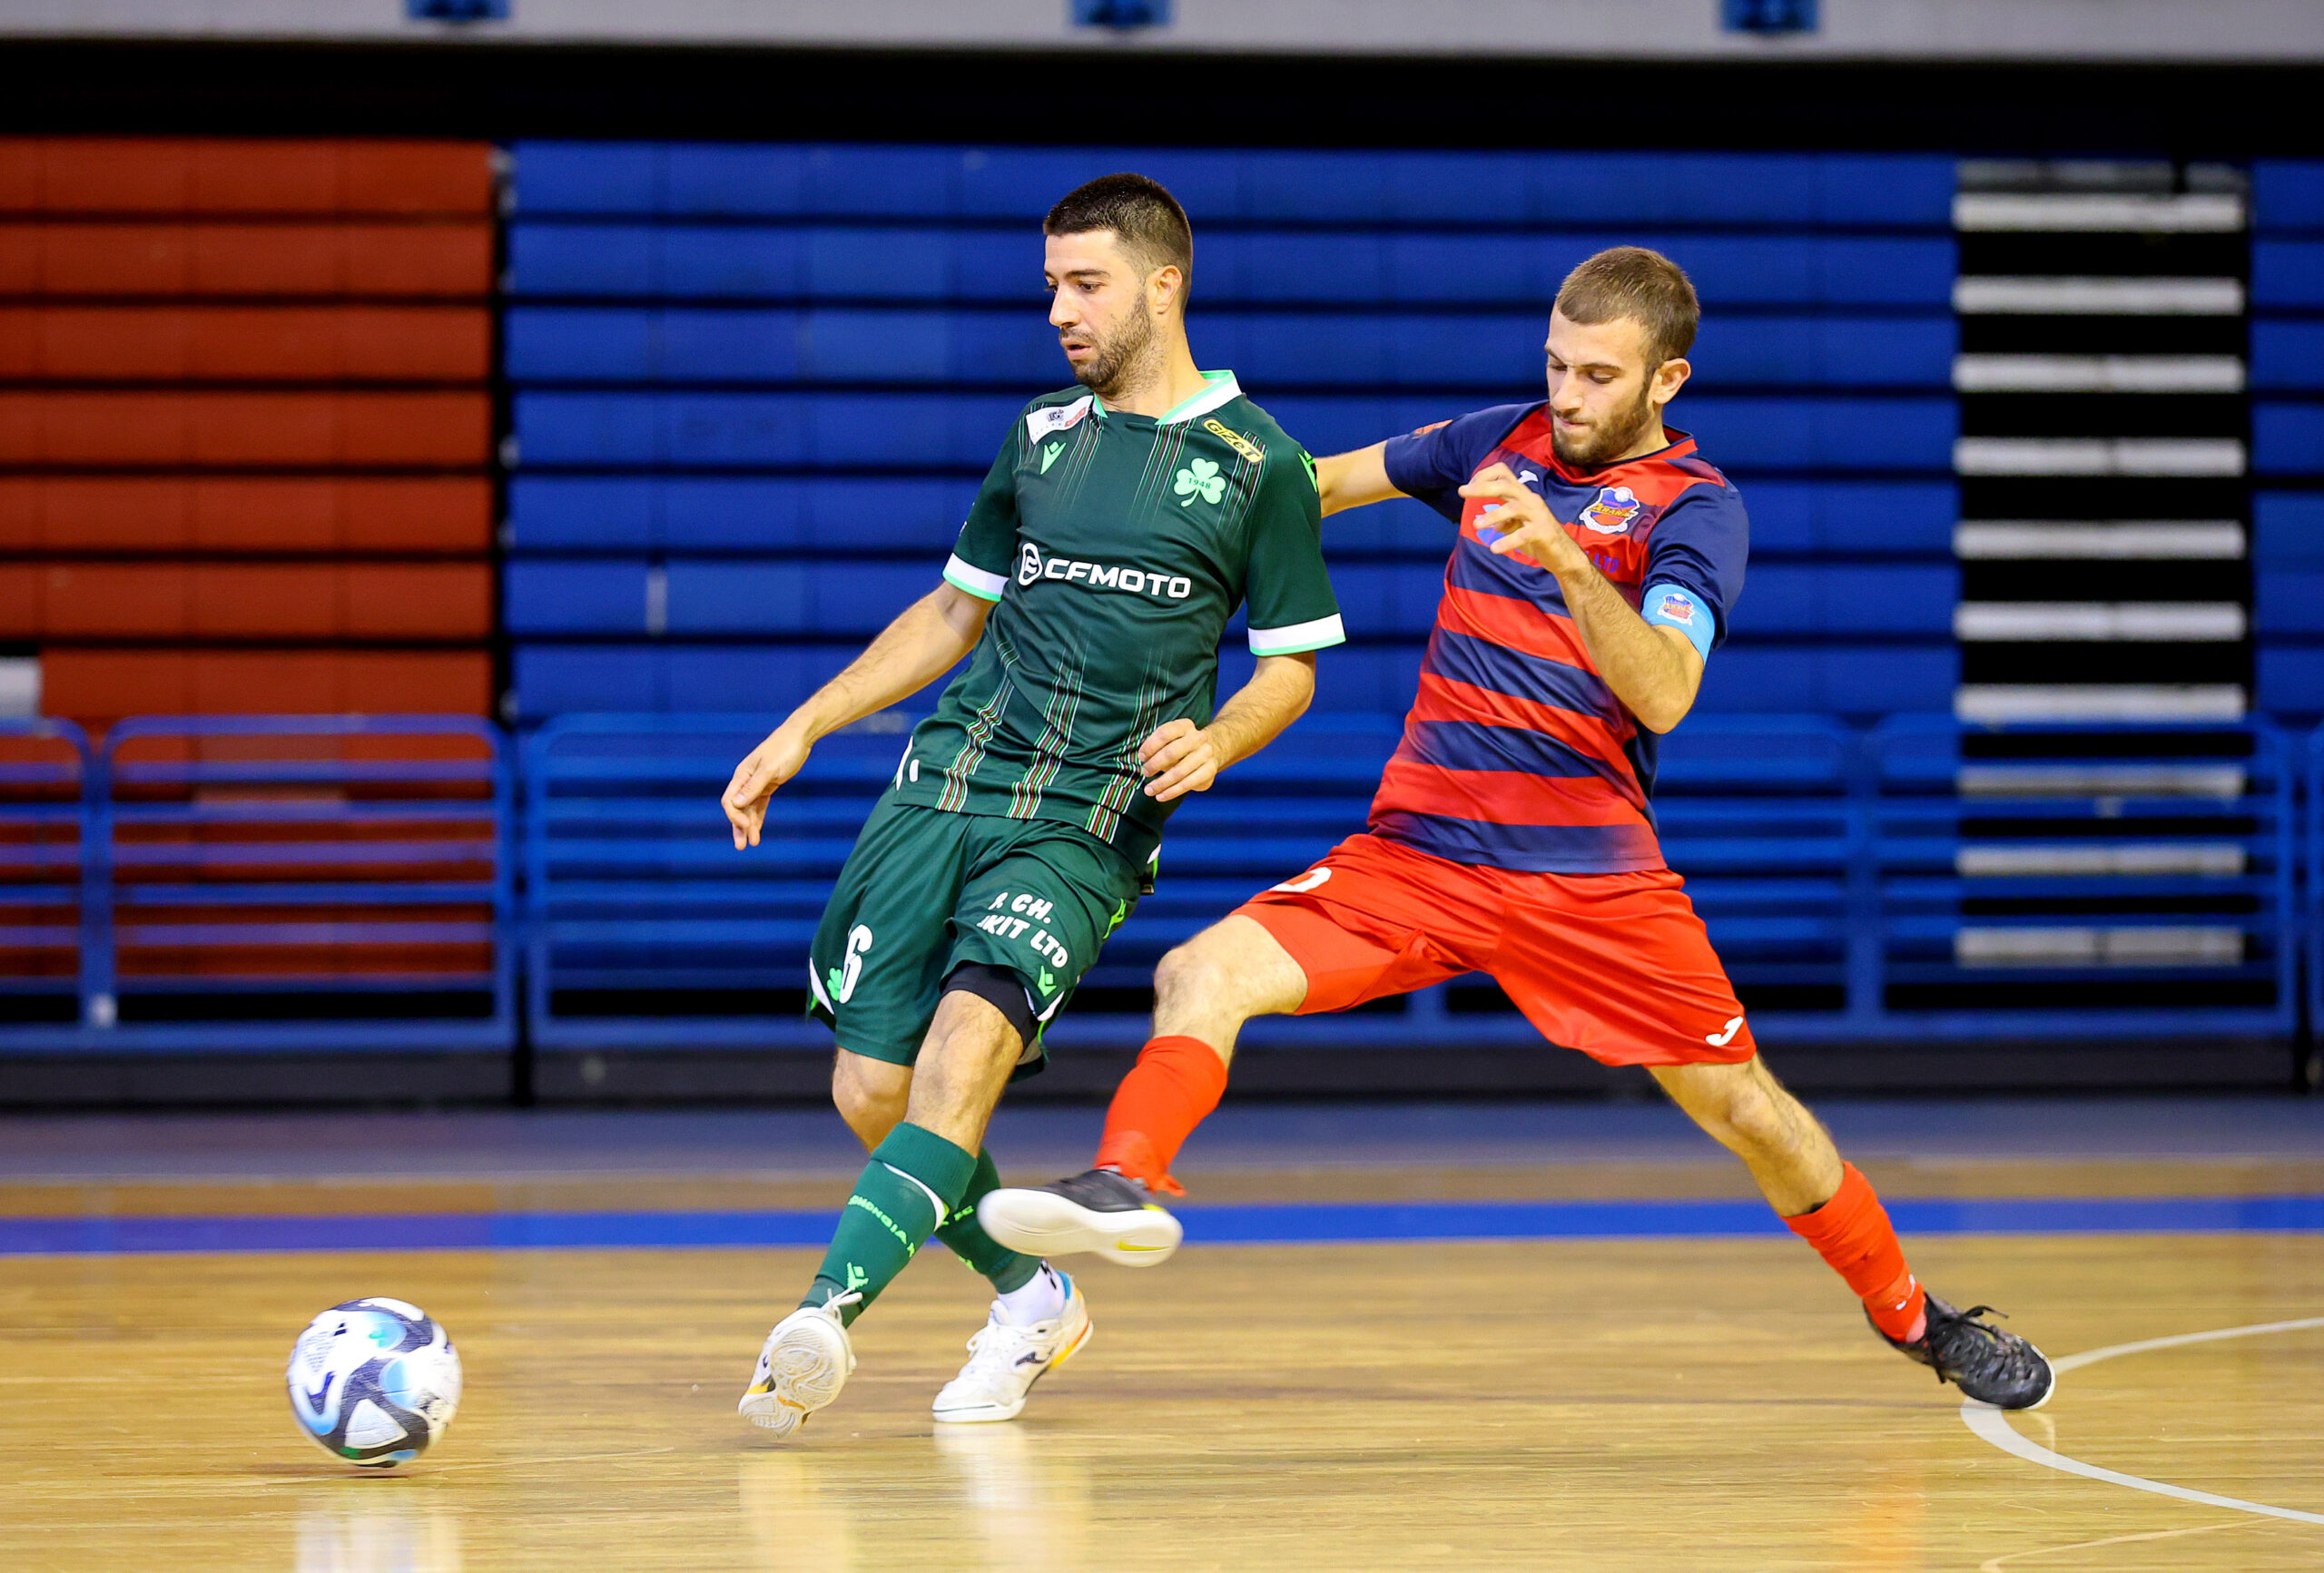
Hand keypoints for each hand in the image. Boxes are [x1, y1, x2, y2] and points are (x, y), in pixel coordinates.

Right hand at [722, 724, 811, 848]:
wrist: (800, 737)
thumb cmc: (784, 749)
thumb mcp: (770, 769)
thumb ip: (753, 786)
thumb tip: (735, 803)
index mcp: (742, 775)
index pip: (730, 800)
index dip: (735, 817)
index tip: (747, 827)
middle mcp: (746, 780)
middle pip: (737, 808)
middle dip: (739, 828)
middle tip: (742, 847)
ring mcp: (757, 783)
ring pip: (749, 809)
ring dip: (750, 826)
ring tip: (753, 844)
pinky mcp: (768, 785)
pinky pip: (760, 805)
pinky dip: (758, 817)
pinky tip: (758, 830)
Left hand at [1139, 717, 1223, 800]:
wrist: (1213, 749)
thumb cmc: (1182, 746)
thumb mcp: (1172, 740)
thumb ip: (1158, 748)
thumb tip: (1145, 764)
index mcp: (1185, 726)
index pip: (1164, 733)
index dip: (1150, 746)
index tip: (1141, 757)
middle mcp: (1197, 738)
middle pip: (1172, 752)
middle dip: (1155, 764)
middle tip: (1145, 772)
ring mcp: (1205, 754)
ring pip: (1179, 771)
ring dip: (1161, 783)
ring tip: (1149, 790)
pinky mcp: (1209, 770)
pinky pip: (1188, 783)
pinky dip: (1172, 792)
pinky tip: (1161, 796)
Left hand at [1458, 462, 1583, 574]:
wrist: (1563, 554)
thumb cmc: (1538, 536)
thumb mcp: (1517, 525)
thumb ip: (1504, 520)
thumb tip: (1491, 525)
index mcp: (1522, 495)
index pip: (1503, 473)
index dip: (1483, 476)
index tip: (1467, 488)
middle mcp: (1530, 500)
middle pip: (1505, 485)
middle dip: (1482, 487)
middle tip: (1462, 492)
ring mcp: (1538, 515)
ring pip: (1514, 508)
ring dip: (1493, 515)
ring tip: (1476, 526)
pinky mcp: (1543, 532)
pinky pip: (1523, 534)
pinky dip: (1507, 541)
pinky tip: (1494, 549)